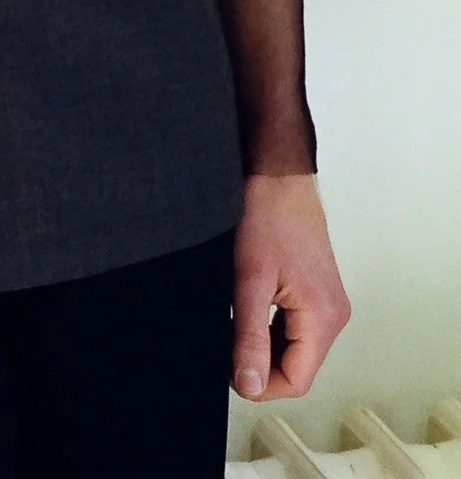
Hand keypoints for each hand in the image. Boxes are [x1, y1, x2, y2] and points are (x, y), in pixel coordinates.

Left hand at [230, 173, 350, 401]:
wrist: (277, 175)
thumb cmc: (267, 216)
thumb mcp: (250, 281)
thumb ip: (249, 336)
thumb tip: (249, 384)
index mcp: (323, 318)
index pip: (297, 380)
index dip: (261, 384)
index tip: (230, 370)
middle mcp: (334, 316)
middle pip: (298, 366)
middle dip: (262, 364)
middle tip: (227, 343)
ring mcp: (328, 304)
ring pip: (295, 348)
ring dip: (265, 346)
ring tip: (236, 322)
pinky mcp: (317, 293)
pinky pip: (295, 328)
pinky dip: (271, 329)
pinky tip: (248, 311)